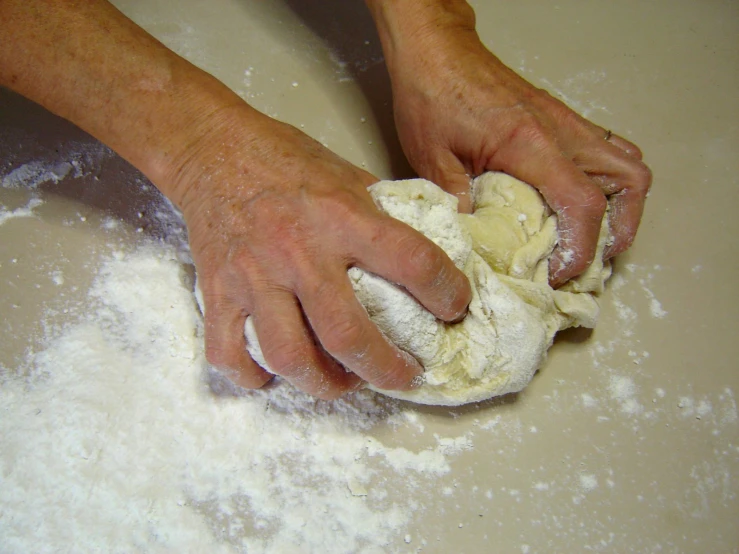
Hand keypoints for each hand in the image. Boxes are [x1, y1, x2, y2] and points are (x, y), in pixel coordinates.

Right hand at [170, 107, 471, 398]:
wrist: (211, 148)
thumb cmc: (284, 159)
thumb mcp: (345, 172)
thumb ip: (381, 210)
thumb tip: (426, 240)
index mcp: (340, 215)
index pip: (410, 260)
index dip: (445, 292)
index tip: (454, 308)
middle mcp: (298, 251)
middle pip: (348, 334)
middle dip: (387, 368)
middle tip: (406, 376)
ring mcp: (253, 276)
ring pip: (289, 356)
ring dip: (325, 385)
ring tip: (346, 383)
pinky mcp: (216, 291)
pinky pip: (228, 353)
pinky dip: (252, 376)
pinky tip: (273, 376)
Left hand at [383, 17, 651, 285]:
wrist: (435, 50)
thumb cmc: (431, 95)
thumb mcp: (432, 157)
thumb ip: (457, 200)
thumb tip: (476, 240)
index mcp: (529, 144)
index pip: (581, 203)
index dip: (579, 249)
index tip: (558, 275)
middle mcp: (561, 132)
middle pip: (628, 182)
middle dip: (619, 231)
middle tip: (590, 262)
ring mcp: (567, 123)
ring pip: (627, 164)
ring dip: (623, 206)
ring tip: (596, 238)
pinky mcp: (561, 120)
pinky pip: (608, 150)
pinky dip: (608, 181)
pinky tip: (580, 201)